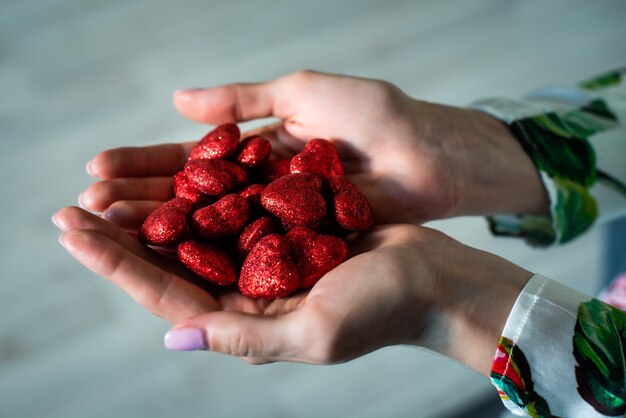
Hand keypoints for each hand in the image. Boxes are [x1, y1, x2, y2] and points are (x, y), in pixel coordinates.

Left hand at [53, 206, 530, 374]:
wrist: (431, 277)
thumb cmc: (382, 310)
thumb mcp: (315, 333)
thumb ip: (246, 337)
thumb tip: (175, 337)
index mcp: (247, 322)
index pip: (168, 296)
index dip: (119, 268)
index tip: (76, 236)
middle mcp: (247, 292)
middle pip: (170, 264)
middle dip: (120, 239)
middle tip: (72, 209)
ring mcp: (263, 260)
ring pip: (193, 234)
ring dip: (150, 211)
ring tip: (108, 188)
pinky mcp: (282, 230)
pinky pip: (231, 210)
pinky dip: (199, 192)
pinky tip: (171, 172)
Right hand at [80, 71, 547, 230]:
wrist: (432, 157)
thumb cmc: (376, 117)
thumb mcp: (302, 92)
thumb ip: (240, 100)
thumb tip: (174, 100)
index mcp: (257, 149)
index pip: (188, 160)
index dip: (144, 164)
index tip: (98, 168)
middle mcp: (259, 188)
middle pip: (189, 199)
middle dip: (138, 201)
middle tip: (86, 207)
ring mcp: (275, 221)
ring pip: (209, 228)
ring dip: (159, 231)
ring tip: (109, 232)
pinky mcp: (297, 247)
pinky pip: (245, 252)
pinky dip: (208, 255)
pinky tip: (169, 259)